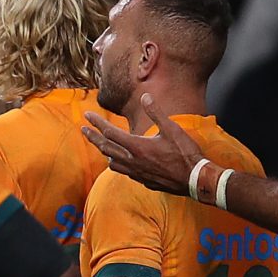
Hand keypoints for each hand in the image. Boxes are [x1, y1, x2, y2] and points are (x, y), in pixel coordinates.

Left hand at [83, 105, 203, 194]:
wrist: (194, 179)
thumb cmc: (185, 153)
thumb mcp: (172, 129)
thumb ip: (156, 112)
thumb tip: (145, 96)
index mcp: (137, 146)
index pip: (110, 132)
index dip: (97, 122)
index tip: (87, 115)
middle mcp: (132, 160)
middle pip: (105, 147)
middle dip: (92, 136)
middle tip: (83, 129)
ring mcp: (135, 172)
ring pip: (112, 161)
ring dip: (105, 151)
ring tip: (101, 144)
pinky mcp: (141, 180)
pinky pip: (122, 171)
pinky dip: (117, 163)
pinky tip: (120, 161)